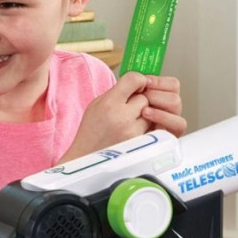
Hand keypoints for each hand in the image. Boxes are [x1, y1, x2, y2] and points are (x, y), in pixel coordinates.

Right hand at [60, 73, 185, 162]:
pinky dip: (144, 128)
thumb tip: (137, 82)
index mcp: (109, 103)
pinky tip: (132, 131)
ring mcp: (132, 131)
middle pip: (144, 97)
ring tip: (128, 122)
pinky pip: (150, 128)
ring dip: (143, 115)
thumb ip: (116, 93)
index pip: (134, 79)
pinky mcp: (139, 143)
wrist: (86, 159)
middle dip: (138, 101)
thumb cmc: (90, 131)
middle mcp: (122, 116)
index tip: (136, 86)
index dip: (137, 81)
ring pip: (150, 113)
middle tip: (128, 108)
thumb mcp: (96, 105)